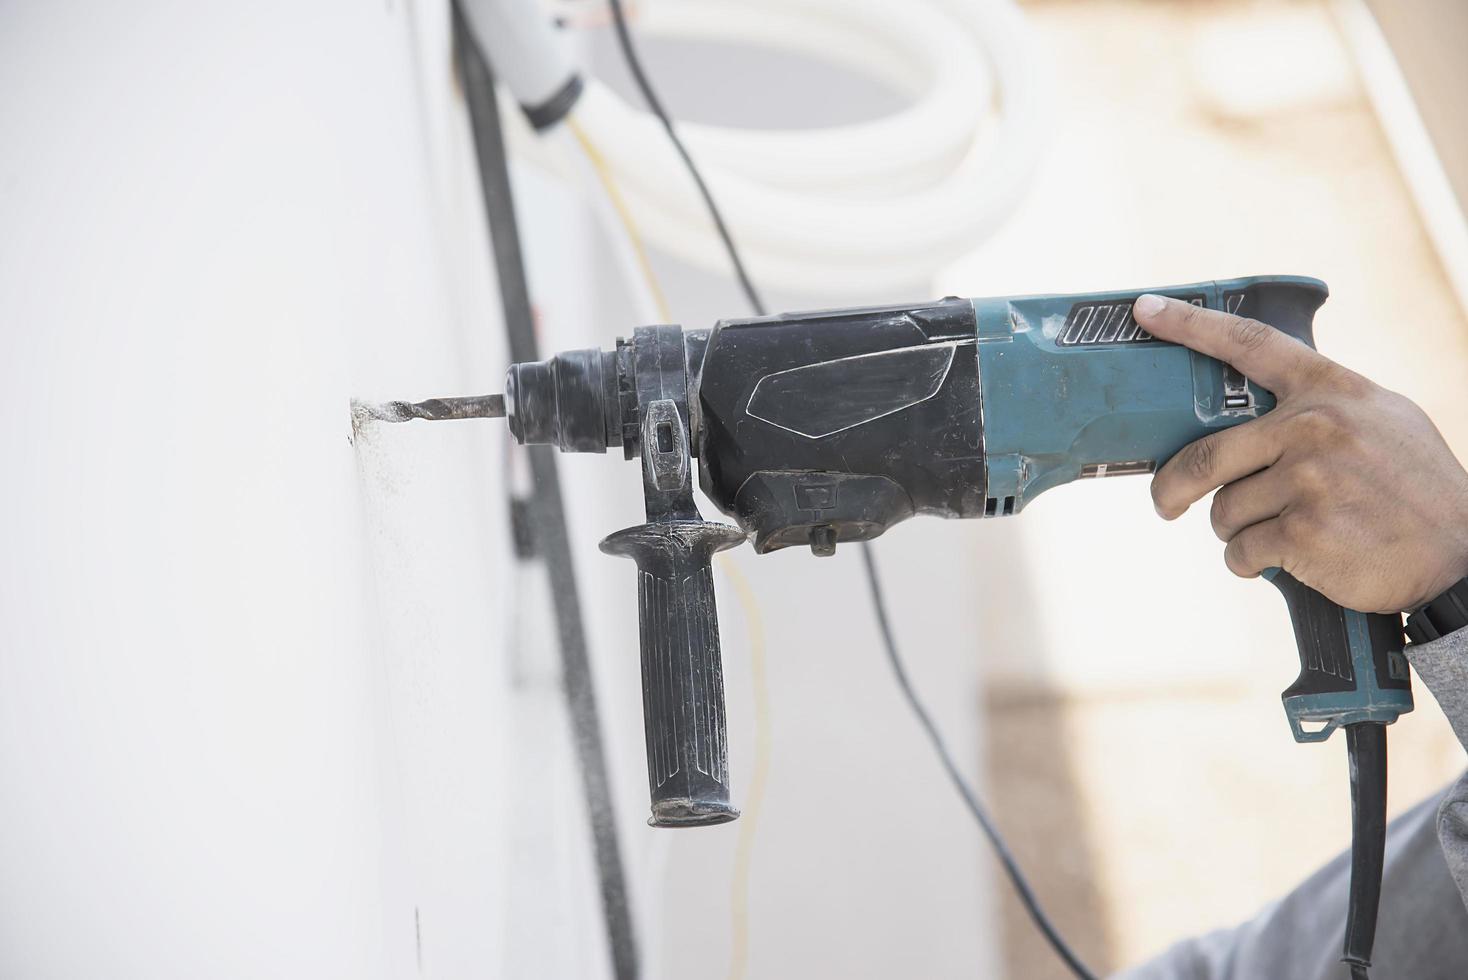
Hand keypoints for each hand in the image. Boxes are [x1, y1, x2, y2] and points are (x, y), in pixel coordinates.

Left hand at [1133, 293, 1467, 613]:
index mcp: (1332, 391)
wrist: (1463, 558)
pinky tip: (1290, 561)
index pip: (1249, 344)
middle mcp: (1314, 428)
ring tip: (1282, 533)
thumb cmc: (1418, 491)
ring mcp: (1308, 480)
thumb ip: (1323, 409)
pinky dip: (1252, 564)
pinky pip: (1240, 552)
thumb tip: (1258, 414)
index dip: (1191, 324)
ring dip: (1237, 531)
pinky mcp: (1302, 533)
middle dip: (1174, 486)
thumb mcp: (1384, 422)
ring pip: (1223, 510)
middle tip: (1167, 502)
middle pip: (1203, 454)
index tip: (1145, 310)